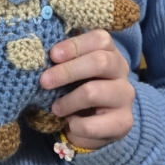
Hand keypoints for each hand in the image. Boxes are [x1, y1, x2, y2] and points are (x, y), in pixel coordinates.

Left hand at [40, 30, 134, 149]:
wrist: (95, 125)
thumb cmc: (78, 90)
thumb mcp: (72, 72)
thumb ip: (62, 61)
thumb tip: (39, 53)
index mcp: (110, 52)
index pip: (101, 39)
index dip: (75, 45)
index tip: (53, 55)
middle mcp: (122, 71)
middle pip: (100, 62)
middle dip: (67, 71)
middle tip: (44, 81)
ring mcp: (125, 96)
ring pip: (93, 92)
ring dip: (68, 101)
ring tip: (56, 108)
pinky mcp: (123, 122)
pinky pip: (92, 125)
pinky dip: (75, 125)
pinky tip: (71, 124)